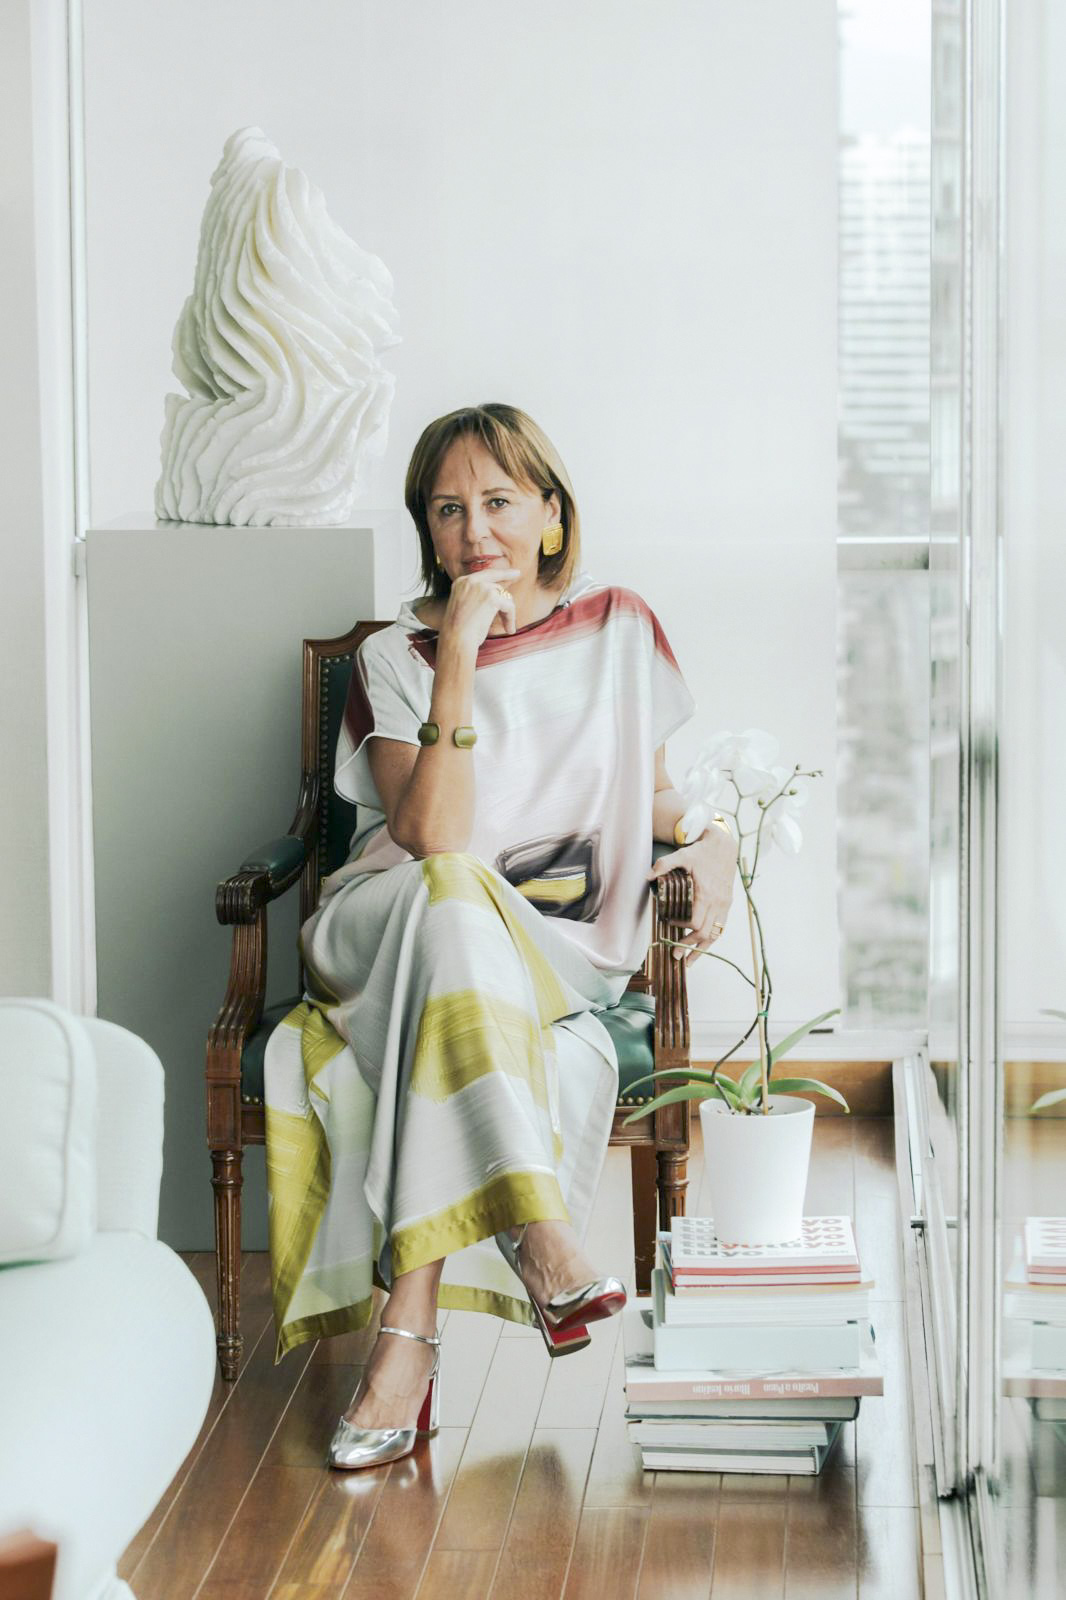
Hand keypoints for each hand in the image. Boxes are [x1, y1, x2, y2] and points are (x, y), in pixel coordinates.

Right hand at [438, 568, 520, 652]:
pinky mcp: (491, 597)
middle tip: (518, 575)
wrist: (455, 639)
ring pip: (504, 596)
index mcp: (461, 582)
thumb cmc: (459, 631)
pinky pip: (509, 606)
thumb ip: (477, 597)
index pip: (485, 575)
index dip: (500, 573)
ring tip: (507, 627)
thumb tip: (498, 593)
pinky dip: (510, 618)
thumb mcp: (465, 607)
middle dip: (507, 593)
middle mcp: (470, 581)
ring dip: (507, 613)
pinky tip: (509, 629)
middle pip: (496, 584)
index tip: (513, 572)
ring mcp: (481, 587)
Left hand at [646, 827, 736, 963]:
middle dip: (690, 946)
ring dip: (702, 949)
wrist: (723, 845)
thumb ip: (664, 865)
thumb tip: (647, 876)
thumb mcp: (682, 855)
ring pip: (715, 934)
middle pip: (705, 933)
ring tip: (689, 961)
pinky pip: (721, 927)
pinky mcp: (727, 903)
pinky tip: (702, 946)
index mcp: (706, 893)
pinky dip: (711, 939)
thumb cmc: (701, 851)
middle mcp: (717, 902)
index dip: (682, 928)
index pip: (695, 921)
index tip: (670, 924)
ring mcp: (724, 904)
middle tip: (675, 955)